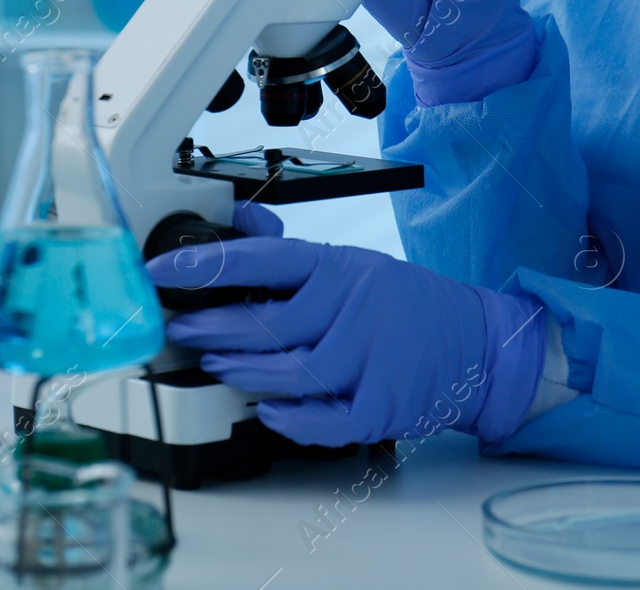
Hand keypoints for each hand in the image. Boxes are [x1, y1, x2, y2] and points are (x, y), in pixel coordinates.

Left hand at [146, 205, 546, 446]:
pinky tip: (266, 410)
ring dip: (241, 372)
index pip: (264, 259)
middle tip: (179, 330)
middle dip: (212, 328)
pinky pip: (322, 419)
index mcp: (343, 267)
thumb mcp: (356, 264)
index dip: (206, 265)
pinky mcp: (380, 405)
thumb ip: (294, 253)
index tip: (161, 270)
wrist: (478, 345)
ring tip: (214, 367)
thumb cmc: (406, 305)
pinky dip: (290, 418)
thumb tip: (238, 220)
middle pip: (268, 322)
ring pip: (288, 373)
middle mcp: (355, 308)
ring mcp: (369, 359)